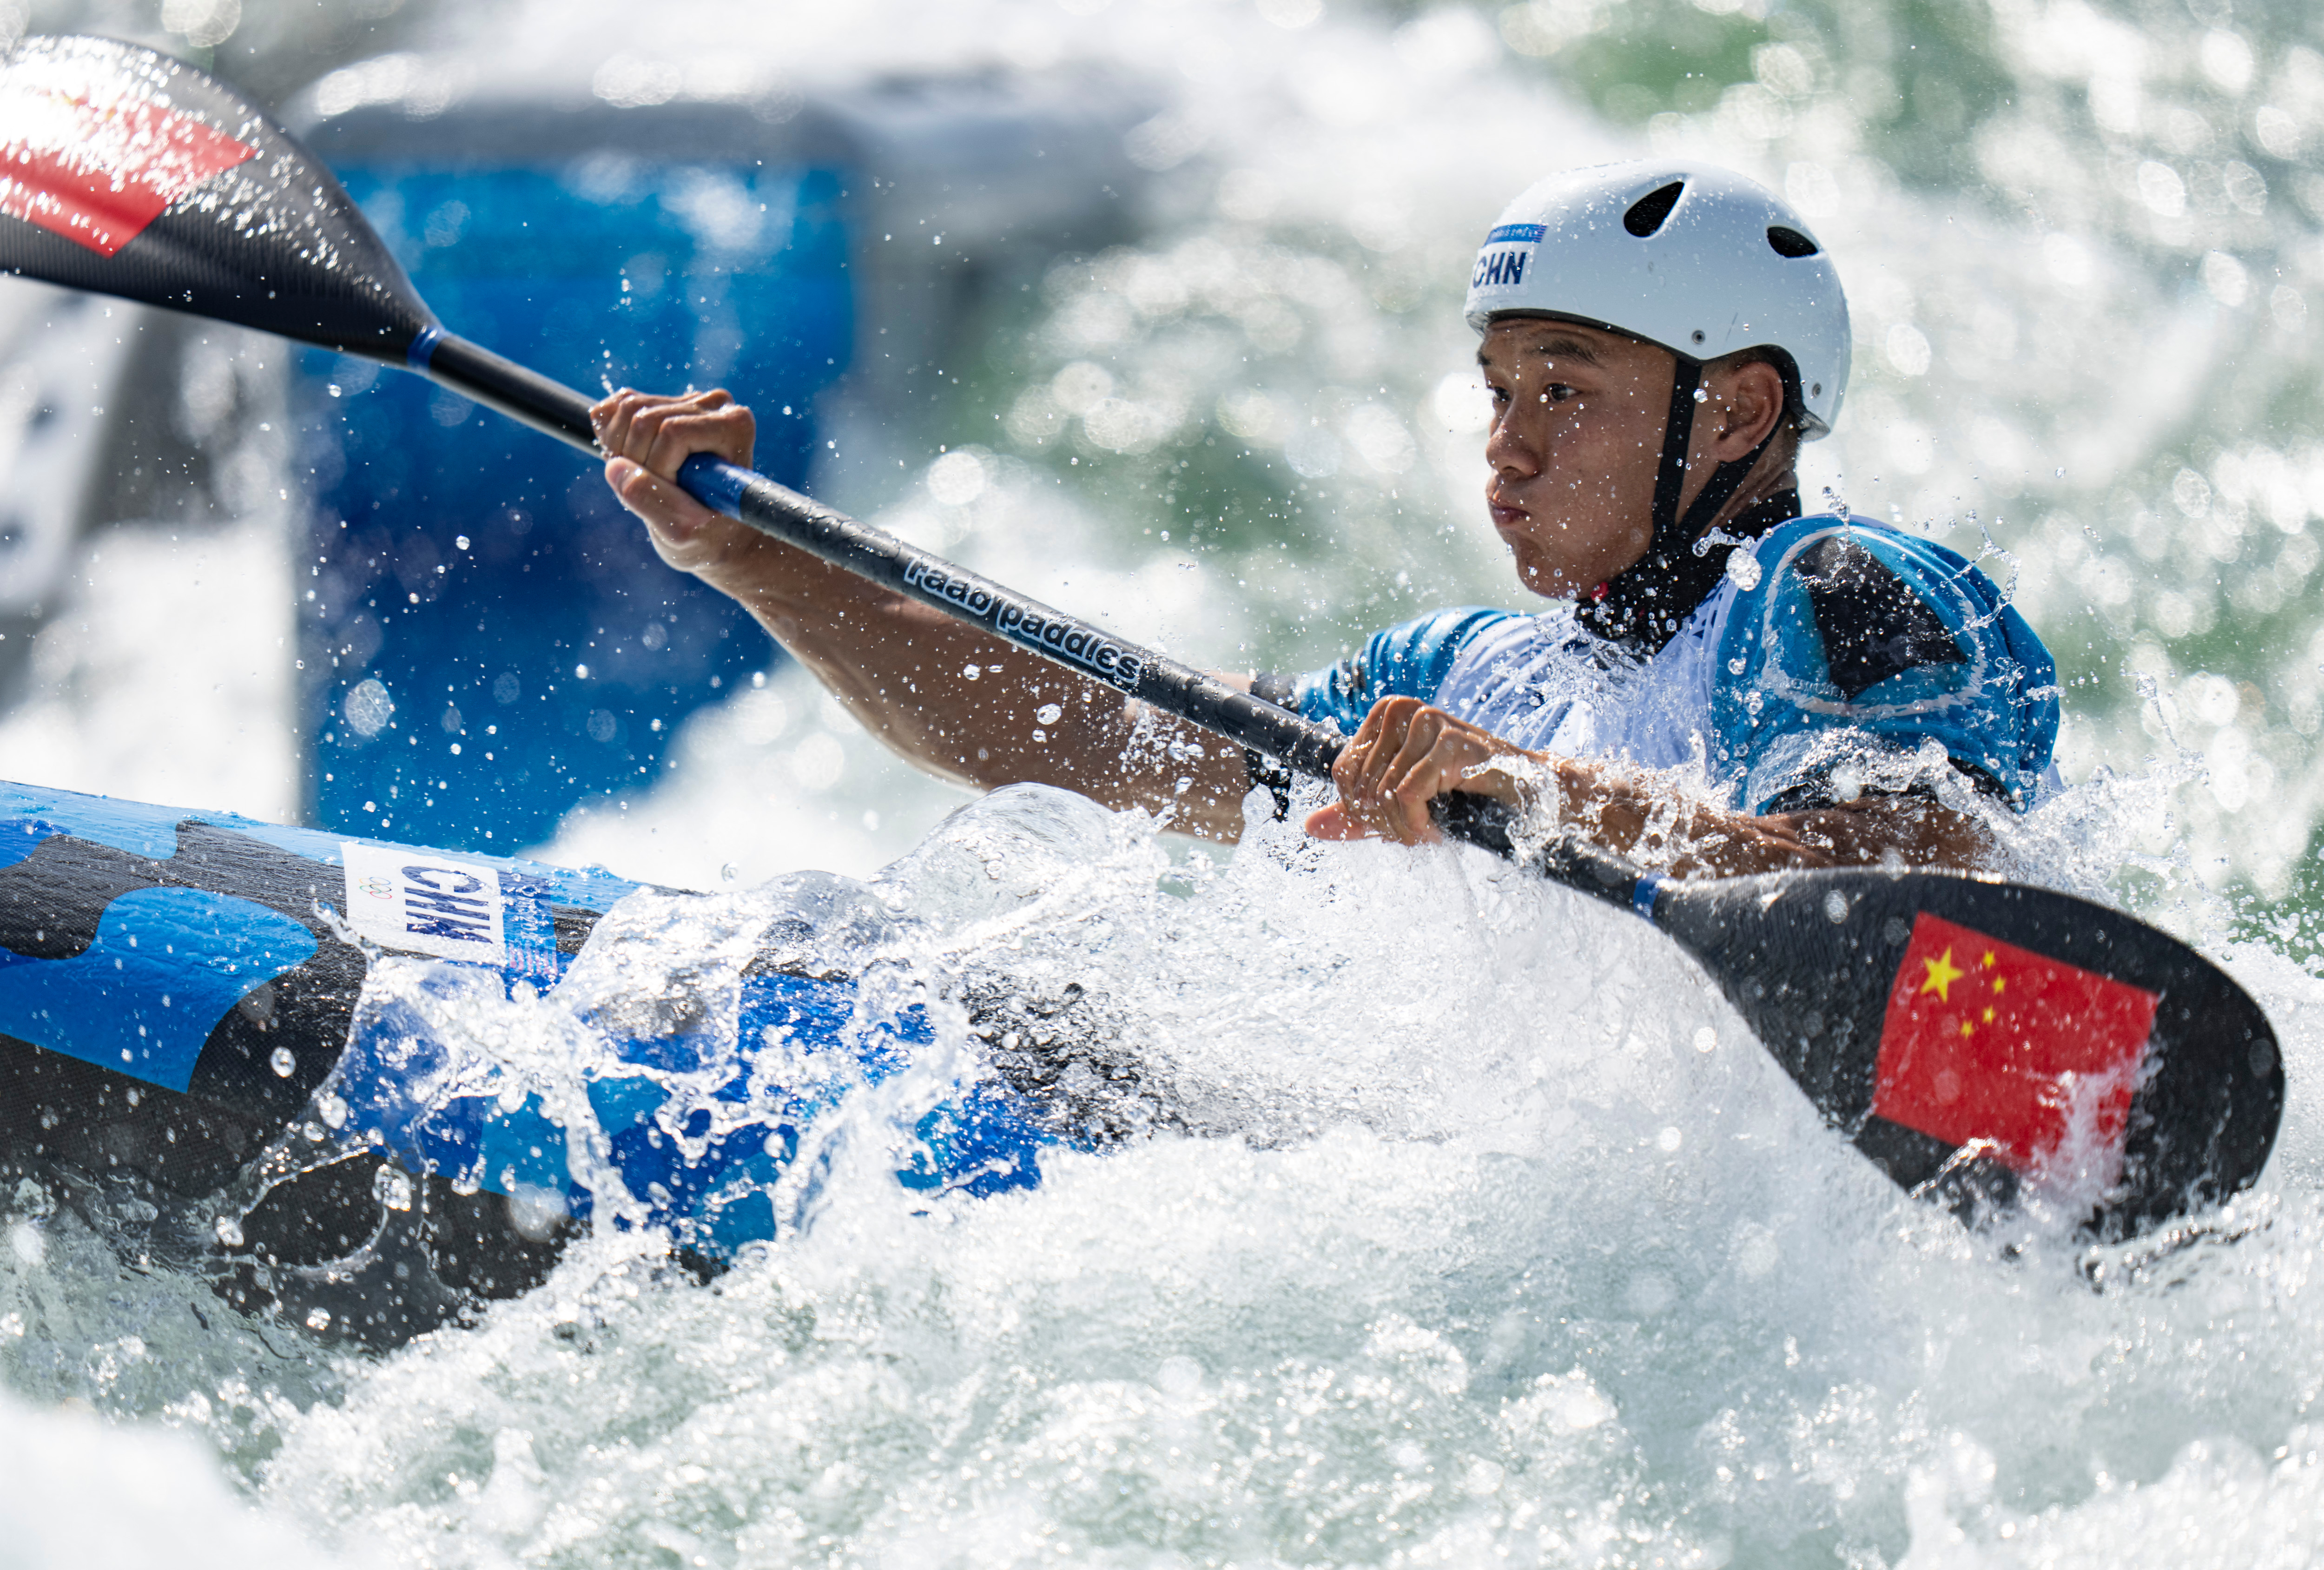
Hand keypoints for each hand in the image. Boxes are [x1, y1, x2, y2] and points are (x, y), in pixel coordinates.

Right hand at [592, 388, 759, 575]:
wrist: (710, 531)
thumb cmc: (707, 535)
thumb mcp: (681, 531)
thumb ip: (650, 500)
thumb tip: (616, 468)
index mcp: (734, 427)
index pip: (672, 432)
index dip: (656, 468)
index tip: (672, 496)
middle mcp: (715, 405)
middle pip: (644, 417)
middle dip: (635, 460)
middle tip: (655, 490)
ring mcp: (686, 400)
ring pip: (626, 408)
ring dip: (620, 450)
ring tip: (644, 478)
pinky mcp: (659, 402)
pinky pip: (614, 407)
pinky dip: (609, 437)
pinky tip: (628, 461)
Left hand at [1304, 696, 1538, 844]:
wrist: (1524, 788)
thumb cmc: (1462, 791)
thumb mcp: (1402, 799)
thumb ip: (1357, 812)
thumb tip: (1309, 826)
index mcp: (1385, 713)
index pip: (1343, 771)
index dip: (1360, 810)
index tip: (1390, 825)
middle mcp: (1403, 709)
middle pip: (1362, 785)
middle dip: (1384, 823)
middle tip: (1414, 834)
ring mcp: (1427, 722)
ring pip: (1384, 794)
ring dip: (1403, 829)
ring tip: (1429, 833)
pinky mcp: (1449, 743)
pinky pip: (1407, 796)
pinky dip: (1417, 826)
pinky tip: (1436, 832)